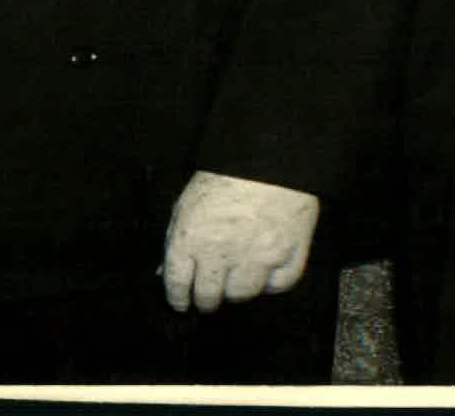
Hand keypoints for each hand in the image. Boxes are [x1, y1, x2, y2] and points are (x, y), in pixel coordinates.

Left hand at [160, 170, 318, 312]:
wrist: (269, 152)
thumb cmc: (225, 173)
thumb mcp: (188, 202)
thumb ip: (176, 240)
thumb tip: (165, 273)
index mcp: (190, 238)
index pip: (178, 285)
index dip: (178, 298)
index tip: (182, 302)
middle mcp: (221, 253)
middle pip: (209, 297)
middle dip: (207, 298)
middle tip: (210, 294)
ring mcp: (257, 256)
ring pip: (243, 294)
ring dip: (238, 289)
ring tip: (239, 276)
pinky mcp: (289, 253)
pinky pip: (279, 284)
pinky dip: (272, 281)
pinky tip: (267, 270)